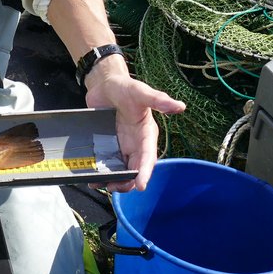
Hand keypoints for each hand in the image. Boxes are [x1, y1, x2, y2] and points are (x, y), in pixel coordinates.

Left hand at [83, 56, 185, 192]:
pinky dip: (103, 173)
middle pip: (135, 169)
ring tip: (102, 185)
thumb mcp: (140, 92)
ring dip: (115, 180)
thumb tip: (180, 107)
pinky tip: (92, 178)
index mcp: (146, 134)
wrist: (104, 84)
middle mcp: (136, 144)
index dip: (145, 171)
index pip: (148, 156)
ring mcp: (121, 146)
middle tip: (114, 188)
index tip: (141, 186)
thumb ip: (158, 99)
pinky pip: (108, 163)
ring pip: (122, 170)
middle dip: (128, 182)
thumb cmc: (125, 87)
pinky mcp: (108, 145)